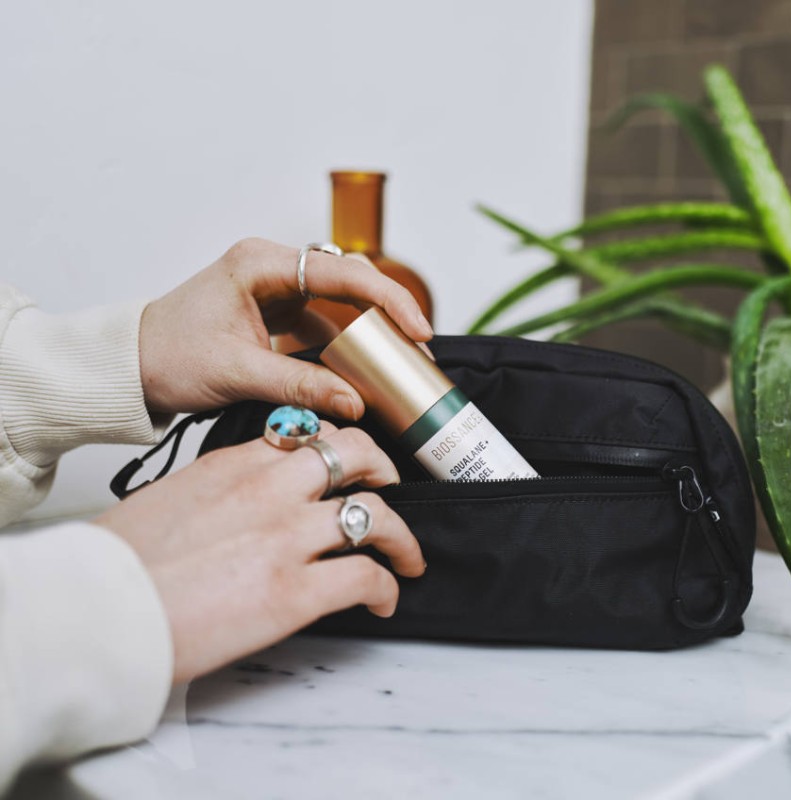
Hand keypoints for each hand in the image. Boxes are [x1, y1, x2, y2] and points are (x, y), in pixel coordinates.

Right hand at [94, 422, 424, 683]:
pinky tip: (383, 600)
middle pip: (355, 455)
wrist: (100, 610)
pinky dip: (386, 588)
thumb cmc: (124, 564)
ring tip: (406, 556)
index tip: (350, 462)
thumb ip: (222, 490)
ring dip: (402, 538)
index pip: (308, 434)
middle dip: (385, 471)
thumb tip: (247, 504)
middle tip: (391, 490)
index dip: (339, 446)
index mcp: (236, 464)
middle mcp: (270, 490)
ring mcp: (287, 537)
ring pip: (376, 514)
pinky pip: (366, 577)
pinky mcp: (295, 591)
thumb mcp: (175, 499)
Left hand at [138, 238, 433, 419]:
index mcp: (259, 265)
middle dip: (389, 312)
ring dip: (371, 329)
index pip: (342, 274)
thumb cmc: (167, 357)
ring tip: (402, 360)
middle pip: (349, 281)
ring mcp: (274, 289)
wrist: (129, 368)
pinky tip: (364, 369)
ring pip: (341, 301)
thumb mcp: (237, 374)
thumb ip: (300, 386)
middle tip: (419, 347)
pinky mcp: (275, 312)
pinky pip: (324, 322)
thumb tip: (355, 403)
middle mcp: (271, 268)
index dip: (388, 300)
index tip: (418, 329)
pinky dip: (347, 344)